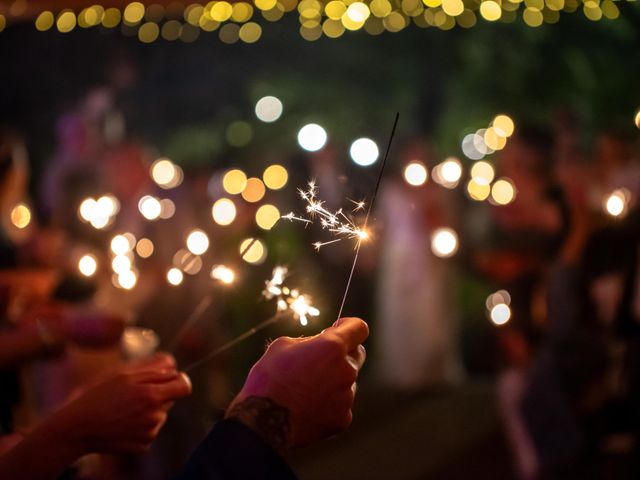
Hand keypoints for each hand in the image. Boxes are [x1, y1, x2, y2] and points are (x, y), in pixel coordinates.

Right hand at [45, 353, 191, 454]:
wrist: (78, 427)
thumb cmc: (100, 396)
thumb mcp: (124, 375)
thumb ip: (154, 371)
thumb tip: (174, 368)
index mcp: (152, 395)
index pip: (184, 386)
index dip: (179, 381)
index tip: (172, 380)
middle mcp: (155, 415)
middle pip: (171, 400)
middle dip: (159, 395)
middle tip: (135, 395)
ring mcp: (150, 432)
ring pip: (160, 416)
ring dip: (149, 411)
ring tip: (125, 410)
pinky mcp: (144, 445)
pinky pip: (151, 430)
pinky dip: (141, 427)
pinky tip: (123, 424)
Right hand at [227, 317, 367, 448]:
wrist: (263, 423)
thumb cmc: (268, 379)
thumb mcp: (282, 346)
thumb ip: (309, 341)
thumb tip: (319, 344)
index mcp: (332, 347)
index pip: (359, 328)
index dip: (349, 326)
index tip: (339, 329)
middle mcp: (346, 370)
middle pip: (357, 354)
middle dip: (342, 354)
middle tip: (320, 361)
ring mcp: (347, 396)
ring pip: (347, 382)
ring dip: (334, 381)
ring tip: (306, 391)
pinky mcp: (343, 418)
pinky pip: (341, 405)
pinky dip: (329, 404)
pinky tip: (308, 407)